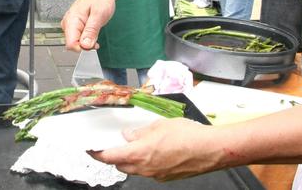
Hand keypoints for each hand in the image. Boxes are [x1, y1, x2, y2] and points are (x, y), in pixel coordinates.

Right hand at [61, 0, 116, 51]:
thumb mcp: (99, 15)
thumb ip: (91, 31)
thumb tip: (85, 46)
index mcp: (71, 19)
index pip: (70, 44)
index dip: (82, 48)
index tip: (94, 44)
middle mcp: (68, 22)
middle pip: (72, 44)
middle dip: (85, 45)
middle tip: (97, 36)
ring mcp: (70, 24)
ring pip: (75, 42)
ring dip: (86, 42)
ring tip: (95, 31)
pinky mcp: (74, 25)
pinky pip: (78, 37)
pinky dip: (87, 38)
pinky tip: (93, 33)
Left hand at [90, 118, 221, 180]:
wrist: (210, 150)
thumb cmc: (187, 135)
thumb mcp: (159, 125)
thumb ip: (140, 132)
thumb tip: (128, 136)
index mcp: (138, 153)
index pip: (109, 157)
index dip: (97, 153)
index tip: (91, 149)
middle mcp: (144, 168)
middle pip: (121, 165)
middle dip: (116, 156)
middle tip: (117, 144)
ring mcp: (156, 175)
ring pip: (136, 170)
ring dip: (132, 160)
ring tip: (140, 145)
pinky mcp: (167, 177)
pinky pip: (150, 171)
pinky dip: (148, 162)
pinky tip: (157, 151)